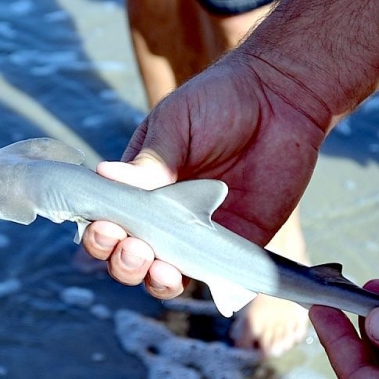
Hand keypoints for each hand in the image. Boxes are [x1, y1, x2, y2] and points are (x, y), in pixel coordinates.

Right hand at [81, 49, 330, 298]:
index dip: (100, 232)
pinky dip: (200, 282)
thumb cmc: (219, 100)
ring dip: (154, 279)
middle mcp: (163, 214)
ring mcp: (197, 232)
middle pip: (129, 255)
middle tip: (135, 247)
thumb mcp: (176, 123)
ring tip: (161, 267)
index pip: (108, 219)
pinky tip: (195, 274)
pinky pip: (213, 275)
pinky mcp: (234, 243)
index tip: (107, 227)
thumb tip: (105, 175)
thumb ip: (150, 159)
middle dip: (122, 261)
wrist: (279, 97)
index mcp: (139, 184)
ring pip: (164, 274)